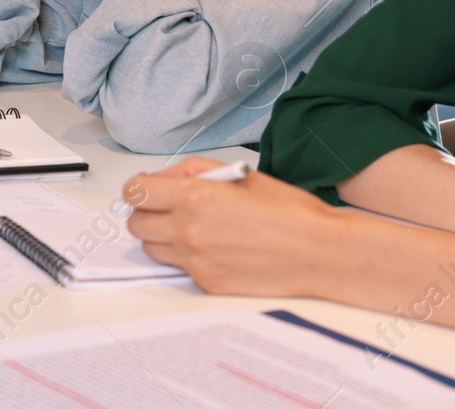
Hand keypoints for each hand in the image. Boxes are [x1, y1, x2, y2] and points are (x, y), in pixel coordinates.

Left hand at [124, 159, 337, 296]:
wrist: (318, 252)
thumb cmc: (287, 210)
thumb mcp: (238, 174)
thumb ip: (193, 171)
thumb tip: (163, 178)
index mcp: (195, 197)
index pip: (135, 192)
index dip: (139, 188)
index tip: (148, 188)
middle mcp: (189, 231)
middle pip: (136, 224)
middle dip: (148, 213)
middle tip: (171, 207)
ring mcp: (196, 261)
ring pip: (152, 249)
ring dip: (163, 237)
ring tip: (195, 228)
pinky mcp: (206, 283)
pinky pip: (179, 268)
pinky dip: (188, 257)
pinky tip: (216, 247)